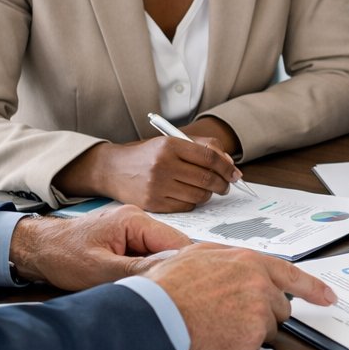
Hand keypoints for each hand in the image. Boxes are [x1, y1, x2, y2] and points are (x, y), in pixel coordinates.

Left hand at [8, 204, 189, 290]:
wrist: (37, 250)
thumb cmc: (61, 254)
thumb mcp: (100, 269)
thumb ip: (138, 269)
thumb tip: (172, 273)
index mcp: (134, 220)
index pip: (178, 242)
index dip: (187, 266)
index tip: (188, 289)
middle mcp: (137, 220)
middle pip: (171, 249)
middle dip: (171, 272)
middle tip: (169, 296)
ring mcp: (132, 230)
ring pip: (160, 255)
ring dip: (157, 273)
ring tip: (150, 292)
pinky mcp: (126, 241)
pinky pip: (147, 257)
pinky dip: (145, 272)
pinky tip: (138, 285)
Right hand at [56, 136, 239, 211]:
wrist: (113, 169)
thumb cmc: (148, 156)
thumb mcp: (172, 143)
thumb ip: (203, 148)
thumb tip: (229, 165)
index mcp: (170, 145)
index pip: (209, 157)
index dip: (227, 167)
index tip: (236, 174)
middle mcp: (163, 165)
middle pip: (207, 179)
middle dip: (223, 184)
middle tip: (226, 185)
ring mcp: (157, 186)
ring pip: (199, 196)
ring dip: (208, 194)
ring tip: (206, 189)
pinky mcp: (153, 204)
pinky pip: (187, 207)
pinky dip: (193, 203)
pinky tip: (188, 196)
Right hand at [143, 245, 336, 349]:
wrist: (157, 312)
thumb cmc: (168, 286)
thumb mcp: (197, 255)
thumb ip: (226, 260)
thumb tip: (233, 267)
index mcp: (248, 261)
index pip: (292, 275)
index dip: (314, 288)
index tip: (329, 297)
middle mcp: (259, 284)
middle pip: (279, 306)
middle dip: (263, 312)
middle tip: (230, 313)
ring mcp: (258, 311)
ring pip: (268, 327)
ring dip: (250, 329)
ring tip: (217, 322)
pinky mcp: (252, 336)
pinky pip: (254, 344)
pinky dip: (239, 344)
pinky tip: (217, 335)